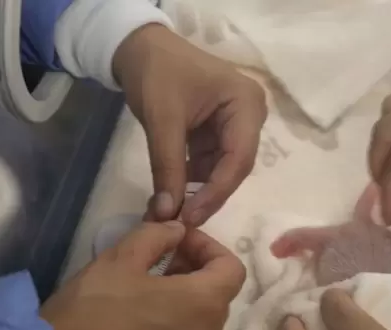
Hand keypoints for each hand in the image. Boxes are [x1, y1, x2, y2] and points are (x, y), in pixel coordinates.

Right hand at [41, 222, 245, 329]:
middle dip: (195, 272)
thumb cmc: (91, 309)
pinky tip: (134, 326)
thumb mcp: (121, 258)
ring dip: (183, 302)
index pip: (232, 269)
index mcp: (205, 304)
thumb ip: (157, 236)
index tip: (177, 241)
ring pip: (200, 324)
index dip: (209, 247)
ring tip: (144, 291)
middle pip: (217, 297)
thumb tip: (177, 232)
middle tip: (158, 261)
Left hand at [113, 24, 267, 224]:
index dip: (216, 192)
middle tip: (183, 222)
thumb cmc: (156, 73)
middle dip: (208, 195)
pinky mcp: (219, 133)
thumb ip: (167, 167)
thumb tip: (166, 214)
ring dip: (198, 191)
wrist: (140, 47)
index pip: (239, 159)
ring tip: (173, 213)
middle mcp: (250, 117)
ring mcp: (236, 126)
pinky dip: (192, 180)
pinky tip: (173, 195)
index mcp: (246, 105)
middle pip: (234, 167)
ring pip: (222, 170)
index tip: (191, 217)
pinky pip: (211, 164)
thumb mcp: (162, 120)